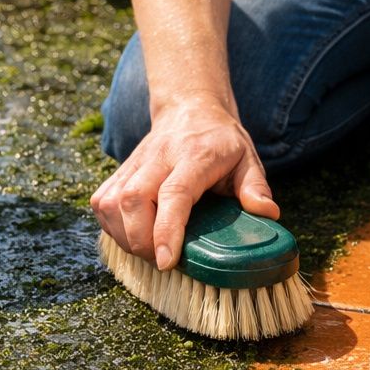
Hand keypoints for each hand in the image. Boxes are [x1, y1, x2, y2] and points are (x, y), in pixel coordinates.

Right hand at [91, 97, 278, 270]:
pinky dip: (111, 226)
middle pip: (133, 200)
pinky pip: (102, 202)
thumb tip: (268, 214)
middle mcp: (158, 158)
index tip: (166, 261)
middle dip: (140, 240)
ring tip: (147, 251)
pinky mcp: (119, 171)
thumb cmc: (220, 141)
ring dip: (124, 236)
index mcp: (193, 156)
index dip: (166, 229)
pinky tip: (130, 236)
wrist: (189, 108)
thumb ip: (255, 186)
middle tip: (161, 261)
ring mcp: (134, 163)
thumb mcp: (247, 158)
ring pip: (111, 203)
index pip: (173, 194)